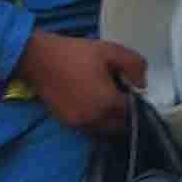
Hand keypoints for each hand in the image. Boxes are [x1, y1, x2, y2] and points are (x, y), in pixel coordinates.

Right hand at [19, 30, 146, 136]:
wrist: (38, 59)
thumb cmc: (75, 54)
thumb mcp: (110, 51)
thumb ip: (134, 66)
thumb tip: (142, 84)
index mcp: (108, 104)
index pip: (133, 113)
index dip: (137, 102)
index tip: (133, 90)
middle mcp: (95, 120)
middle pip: (120, 126)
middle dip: (125, 114)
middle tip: (122, 95)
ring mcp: (79, 124)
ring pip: (104, 130)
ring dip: (110, 120)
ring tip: (106, 99)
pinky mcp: (67, 123)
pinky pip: (89, 128)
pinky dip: (95, 120)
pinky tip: (91, 102)